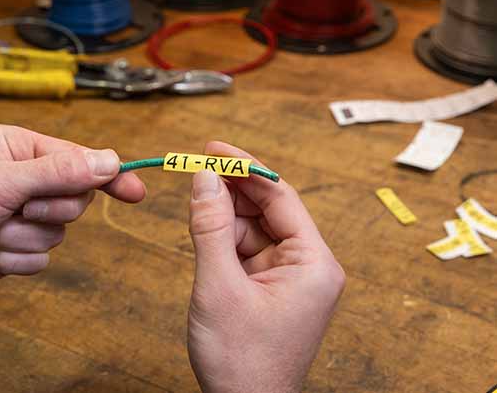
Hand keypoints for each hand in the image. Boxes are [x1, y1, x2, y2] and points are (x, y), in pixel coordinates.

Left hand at [0, 124, 145, 304]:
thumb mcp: (2, 180)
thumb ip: (60, 171)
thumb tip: (112, 160)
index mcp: (20, 148)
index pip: (79, 159)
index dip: (108, 176)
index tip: (136, 192)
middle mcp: (24, 179)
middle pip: (73, 199)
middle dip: (45, 210)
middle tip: (16, 208)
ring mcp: (19, 215)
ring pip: (58, 232)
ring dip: (22, 237)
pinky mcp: (14, 247)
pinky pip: (40, 258)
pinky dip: (13, 259)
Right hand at [187, 142, 344, 392]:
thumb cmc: (241, 361)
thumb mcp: (218, 286)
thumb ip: (210, 227)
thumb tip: (204, 177)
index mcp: (313, 263)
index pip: (281, 196)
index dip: (246, 167)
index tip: (213, 147)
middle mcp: (309, 266)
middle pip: (269, 209)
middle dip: (232, 191)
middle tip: (196, 170)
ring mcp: (291, 278)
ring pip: (254, 229)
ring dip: (224, 218)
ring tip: (195, 214)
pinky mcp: (273, 288)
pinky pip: (248, 250)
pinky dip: (224, 241)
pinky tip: (204, 238)